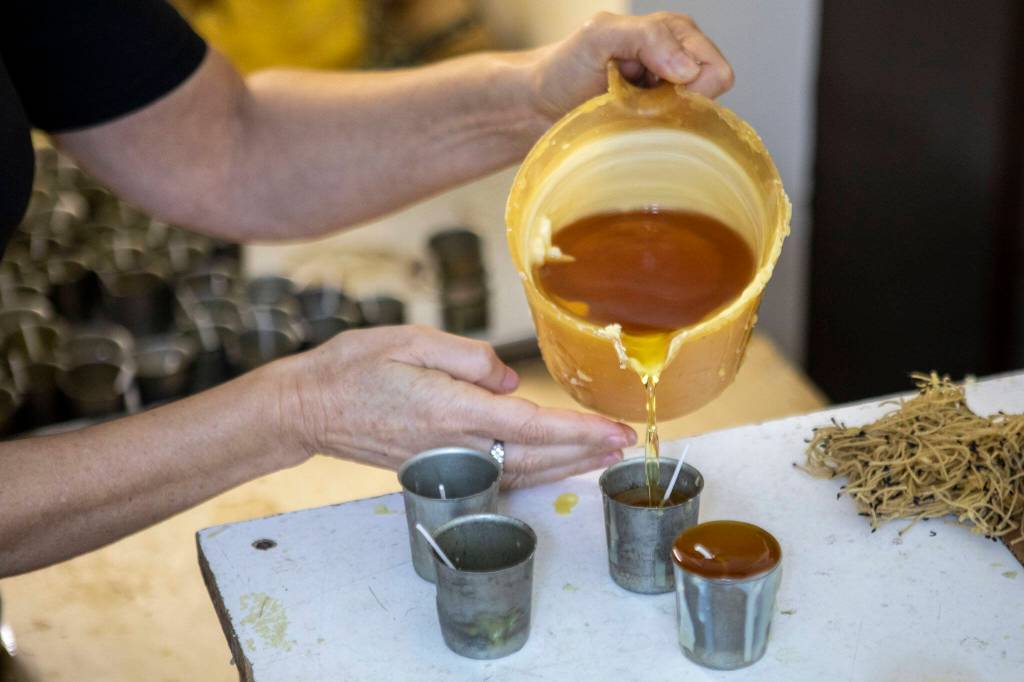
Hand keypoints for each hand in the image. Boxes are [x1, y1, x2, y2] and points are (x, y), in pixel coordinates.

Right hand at [280, 325, 636, 487]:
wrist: (309, 407)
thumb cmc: (355, 366)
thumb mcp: (412, 340)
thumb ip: (470, 359)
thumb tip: (510, 383)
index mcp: (453, 409)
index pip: (533, 426)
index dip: (580, 431)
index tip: (616, 431)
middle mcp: (456, 445)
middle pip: (537, 457)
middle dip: (586, 452)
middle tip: (625, 445)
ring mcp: (447, 463)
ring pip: (520, 472)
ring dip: (565, 465)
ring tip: (600, 456)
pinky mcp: (438, 469)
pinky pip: (497, 476)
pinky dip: (533, 472)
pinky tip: (551, 465)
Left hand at [527, 11, 733, 121]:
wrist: (537, 106)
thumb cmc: (564, 67)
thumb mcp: (599, 36)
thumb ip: (646, 37)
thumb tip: (688, 69)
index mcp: (676, 34)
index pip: (714, 71)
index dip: (687, 86)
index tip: (645, 87)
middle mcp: (681, 64)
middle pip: (709, 101)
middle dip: (674, 105)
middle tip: (633, 102)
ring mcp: (671, 98)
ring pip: (693, 125)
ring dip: (660, 124)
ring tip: (627, 113)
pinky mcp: (658, 127)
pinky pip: (676, 143)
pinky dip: (653, 138)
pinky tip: (628, 128)